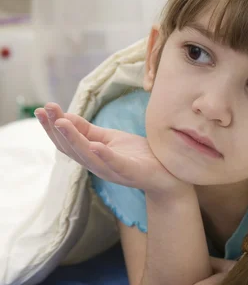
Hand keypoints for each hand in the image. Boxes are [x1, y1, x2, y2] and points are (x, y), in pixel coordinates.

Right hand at [34, 102, 186, 195]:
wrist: (169, 174)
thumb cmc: (139, 156)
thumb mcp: (109, 138)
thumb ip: (88, 131)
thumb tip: (64, 117)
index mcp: (92, 157)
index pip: (66, 143)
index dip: (52, 128)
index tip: (41, 110)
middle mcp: (98, 166)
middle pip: (71, 150)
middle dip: (56, 130)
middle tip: (44, 112)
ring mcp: (114, 171)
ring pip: (88, 156)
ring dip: (74, 139)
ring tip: (62, 123)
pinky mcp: (131, 173)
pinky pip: (115, 164)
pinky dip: (104, 155)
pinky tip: (95, 145)